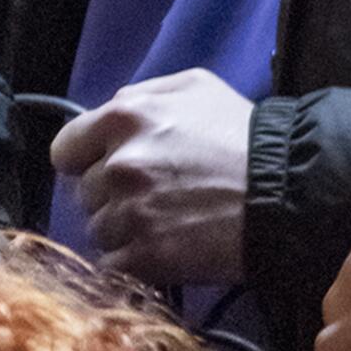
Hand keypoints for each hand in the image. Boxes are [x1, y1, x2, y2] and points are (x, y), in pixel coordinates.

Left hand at [51, 70, 254, 286]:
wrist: (286, 193)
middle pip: (84, 192)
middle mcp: (120, 164)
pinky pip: (112, 263)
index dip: (85, 158)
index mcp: (125, 118)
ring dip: (124, 229)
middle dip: (111, 195)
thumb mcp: (196, 88)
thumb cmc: (243, 137)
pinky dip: (134, 260)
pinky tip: (167, 246)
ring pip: (98, 229)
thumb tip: (106, 112)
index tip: (105, 166)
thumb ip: (141, 95)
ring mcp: (130, 213)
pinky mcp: (144, 257)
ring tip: (168, 220)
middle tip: (156, 194)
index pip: (64, 149)